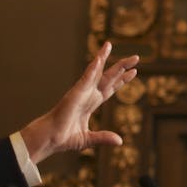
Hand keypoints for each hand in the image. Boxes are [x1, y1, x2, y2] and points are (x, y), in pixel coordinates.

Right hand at [19, 42, 139, 163]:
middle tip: (136, 57)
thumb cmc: (64, 138)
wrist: (50, 139)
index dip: (122, 80)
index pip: (110, 88)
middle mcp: (88, 94)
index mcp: (91, 103)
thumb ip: (104, 137)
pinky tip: (99, 59)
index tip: (134, 72)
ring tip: (110, 45)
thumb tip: (120, 141)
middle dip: (122, 67)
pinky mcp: (74, 94)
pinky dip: (92, 69)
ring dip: (104, 58)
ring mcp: (81, 92)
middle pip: (108, 77)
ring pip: (96, 72)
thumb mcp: (89, 139)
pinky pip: (85, 79)